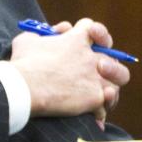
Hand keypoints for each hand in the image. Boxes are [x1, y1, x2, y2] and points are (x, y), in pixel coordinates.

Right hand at [8, 18, 129, 121]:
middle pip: (113, 57)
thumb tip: (40, 38)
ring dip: (109, 87)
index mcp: (76, 39)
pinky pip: (104, 106)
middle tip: (98, 69)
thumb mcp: (27, 40)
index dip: (87, 32)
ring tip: (100, 94)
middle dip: (108, 62)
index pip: (92, 27)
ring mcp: (95, 78)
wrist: (25, 87)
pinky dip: (98, 111)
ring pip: (117, 82)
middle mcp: (91, 57)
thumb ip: (38, 36)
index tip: (79, 39)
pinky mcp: (95, 98)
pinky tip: (91, 114)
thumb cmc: (24, 63)